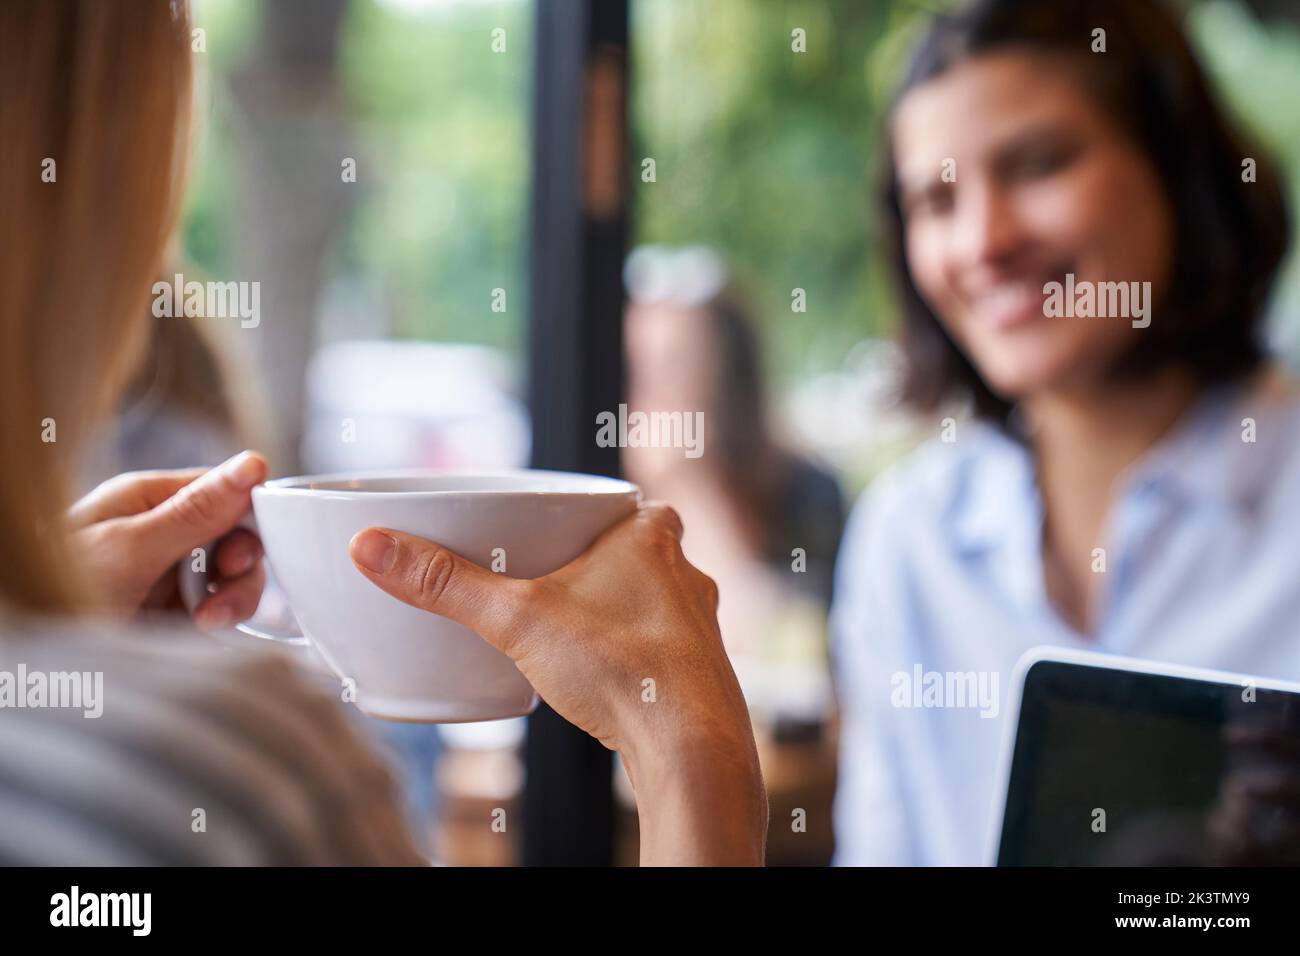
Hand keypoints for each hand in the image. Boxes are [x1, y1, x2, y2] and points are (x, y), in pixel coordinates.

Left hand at [68, 450, 268, 629]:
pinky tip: (199, 635)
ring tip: (202, 625)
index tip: (236, 558)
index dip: (246, 522)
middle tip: (217, 600)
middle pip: (235, 539)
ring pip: (230, 579)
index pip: (225, 493)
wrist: (27, 658)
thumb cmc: (59, 592)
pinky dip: (218, 624)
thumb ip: (196, 510)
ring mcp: (166, 575)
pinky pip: (217, 611)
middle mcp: (161, 533)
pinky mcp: (170, 614)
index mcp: (147, 500)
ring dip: (228, 602)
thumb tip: (253, 463)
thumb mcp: (131, 548)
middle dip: (238, 572)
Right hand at [348, 502, 767, 864]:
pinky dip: (639, 662)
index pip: (630, 504)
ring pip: (658, 605)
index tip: (563, 530)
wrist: (691, 748)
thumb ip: (445, 584)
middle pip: (643, 554)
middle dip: (602, 567)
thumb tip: (372, 546)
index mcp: (651, 538)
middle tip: (555, 582)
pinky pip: (667, 655)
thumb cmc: (621, 668)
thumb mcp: (516, 619)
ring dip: (623, 616)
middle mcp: (689, 575)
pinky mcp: (706, 677)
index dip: (598, 515)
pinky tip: (610, 682)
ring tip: (576, 636)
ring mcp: (704, 628)